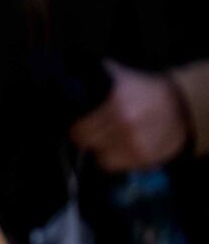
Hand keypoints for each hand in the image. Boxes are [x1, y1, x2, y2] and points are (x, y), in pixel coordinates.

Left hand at [69, 62, 191, 171]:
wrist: (181, 103)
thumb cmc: (142, 88)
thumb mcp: (115, 76)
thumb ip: (89, 80)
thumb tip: (63, 85)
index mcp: (115, 105)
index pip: (79, 131)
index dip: (76, 128)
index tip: (78, 125)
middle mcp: (127, 127)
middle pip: (88, 144)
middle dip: (88, 138)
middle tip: (93, 132)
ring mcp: (139, 146)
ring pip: (103, 160)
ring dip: (103, 151)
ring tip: (109, 140)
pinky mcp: (149, 159)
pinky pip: (120, 167)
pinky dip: (119, 160)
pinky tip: (123, 147)